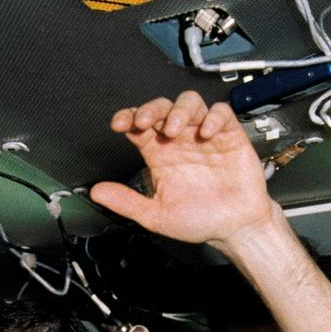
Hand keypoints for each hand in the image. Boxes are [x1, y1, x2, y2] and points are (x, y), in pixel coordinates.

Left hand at [90, 91, 271, 248]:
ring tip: (174, 129)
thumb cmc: (199, 220)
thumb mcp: (155, 215)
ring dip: (179, 110)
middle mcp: (180, 140)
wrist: (233, 228)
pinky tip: (206, 133)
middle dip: (151, 109)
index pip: (140, 126)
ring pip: (189, 103)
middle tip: (145, 121)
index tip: (119, 124)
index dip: (128, 118)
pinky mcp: (229, 136)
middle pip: (162, 108)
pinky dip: (213, 117)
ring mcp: (203, 135)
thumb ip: (126, 202)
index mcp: (160, 154)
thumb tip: (96, 192)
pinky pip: (221, 113)